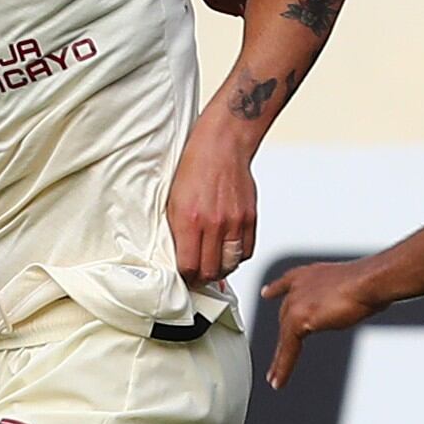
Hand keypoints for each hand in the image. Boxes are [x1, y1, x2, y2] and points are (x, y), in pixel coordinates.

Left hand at [168, 122, 258, 286]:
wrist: (222, 145)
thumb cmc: (195, 168)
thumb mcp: (174, 200)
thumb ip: (177, 231)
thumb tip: (182, 256)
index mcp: (189, 220)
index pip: (189, 266)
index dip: (186, 276)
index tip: (185, 276)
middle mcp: (213, 224)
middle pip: (211, 270)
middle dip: (203, 278)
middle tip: (198, 275)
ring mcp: (234, 222)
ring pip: (230, 265)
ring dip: (222, 270)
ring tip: (214, 265)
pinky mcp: (250, 218)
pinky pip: (247, 251)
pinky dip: (238, 256)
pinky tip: (229, 251)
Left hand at [262, 258, 382, 388]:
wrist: (370, 281)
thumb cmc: (371, 281)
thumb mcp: (354, 287)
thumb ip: (344, 296)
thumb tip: (355, 302)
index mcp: (311, 275)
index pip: (288, 282)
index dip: (276, 289)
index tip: (267, 293)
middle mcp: (299, 287)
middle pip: (285, 316)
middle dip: (284, 335)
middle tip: (281, 353)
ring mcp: (296, 302)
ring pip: (284, 336)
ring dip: (280, 359)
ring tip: (274, 376)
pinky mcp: (298, 319)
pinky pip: (287, 349)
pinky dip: (283, 367)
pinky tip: (278, 380)